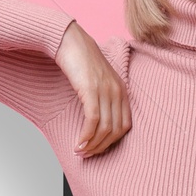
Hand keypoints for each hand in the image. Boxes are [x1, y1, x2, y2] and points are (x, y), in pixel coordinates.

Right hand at [56, 21, 131, 156]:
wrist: (70, 41)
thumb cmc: (81, 60)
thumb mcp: (98, 81)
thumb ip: (103, 98)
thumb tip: (97, 121)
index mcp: (122, 91)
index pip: (124, 126)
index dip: (111, 143)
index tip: (97, 149)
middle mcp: (117, 92)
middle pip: (115, 131)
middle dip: (101, 147)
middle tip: (86, 155)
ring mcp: (105, 91)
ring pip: (104, 129)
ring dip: (92, 145)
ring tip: (80, 152)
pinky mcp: (91, 90)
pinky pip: (92, 121)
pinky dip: (85, 136)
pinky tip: (78, 143)